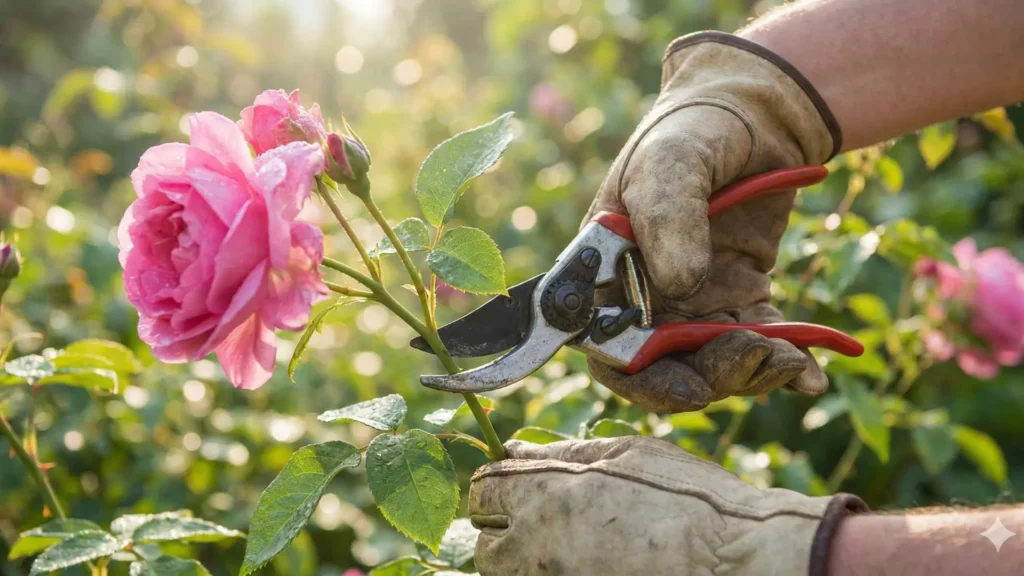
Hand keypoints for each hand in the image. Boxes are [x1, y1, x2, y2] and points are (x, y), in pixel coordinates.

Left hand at [469, 437, 865, 575]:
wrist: (734, 560)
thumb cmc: (687, 496)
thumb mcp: (625, 454)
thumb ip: (562, 453)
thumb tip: (515, 449)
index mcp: (546, 497)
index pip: (482, 490)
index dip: (496, 485)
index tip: (513, 486)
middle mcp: (540, 549)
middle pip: (484, 548)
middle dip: (502, 532)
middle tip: (538, 522)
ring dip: (522, 563)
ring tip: (563, 547)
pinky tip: (584, 565)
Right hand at [583, 32, 841, 411]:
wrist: (757, 112)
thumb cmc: (696, 128)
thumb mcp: (672, 161)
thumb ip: (668, 218)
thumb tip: (680, 286)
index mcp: (607, 269)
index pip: (604, 344)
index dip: (638, 377)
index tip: (688, 388)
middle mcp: (643, 295)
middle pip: (662, 366)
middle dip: (709, 378)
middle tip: (755, 356)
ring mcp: (692, 300)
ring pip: (711, 365)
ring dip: (749, 372)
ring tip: (790, 357)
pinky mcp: (740, 298)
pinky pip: (755, 344)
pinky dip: (784, 366)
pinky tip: (810, 375)